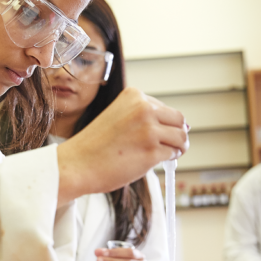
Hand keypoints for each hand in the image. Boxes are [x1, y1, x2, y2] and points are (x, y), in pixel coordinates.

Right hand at [57, 88, 188, 203]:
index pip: (167, 108)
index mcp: (134, 96)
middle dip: (177, 135)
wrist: (77, 164)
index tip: (154, 135)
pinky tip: (154, 162)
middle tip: (166, 147)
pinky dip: (169, 159)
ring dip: (177, 148)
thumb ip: (145, 117)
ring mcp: (149, 130)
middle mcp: (143, 109)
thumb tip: (184, 127)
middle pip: (180, 121)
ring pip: (181, 138)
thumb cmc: (95, 145)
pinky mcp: (152, 152)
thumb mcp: (119, 117)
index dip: (166, 125)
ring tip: (162, 155)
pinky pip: (173, 154)